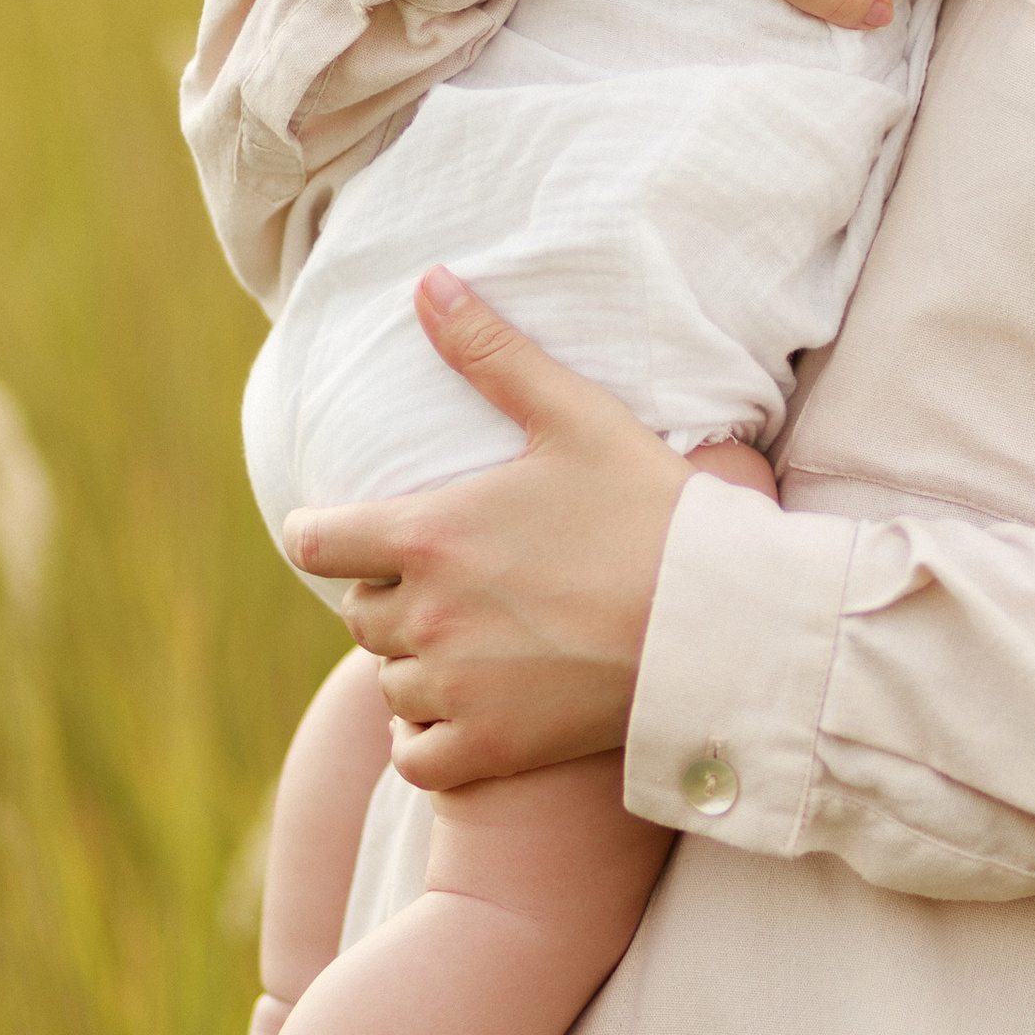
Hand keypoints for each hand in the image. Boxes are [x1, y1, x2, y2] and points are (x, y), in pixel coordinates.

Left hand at [283, 269, 689, 791]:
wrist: (719, 621)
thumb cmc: (651, 510)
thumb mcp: (574, 416)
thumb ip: (492, 352)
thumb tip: (428, 281)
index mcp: (427, 535)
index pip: (314, 541)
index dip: (326, 534)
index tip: (354, 534)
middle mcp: (425, 616)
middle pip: (357, 613)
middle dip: (390, 596)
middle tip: (455, 582)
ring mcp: (455, 688)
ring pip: (388, 681)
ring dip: (415, 664)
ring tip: (476, 641)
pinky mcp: (492, 747)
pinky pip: (416, 753)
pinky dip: (429, 736)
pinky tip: (471, 707)